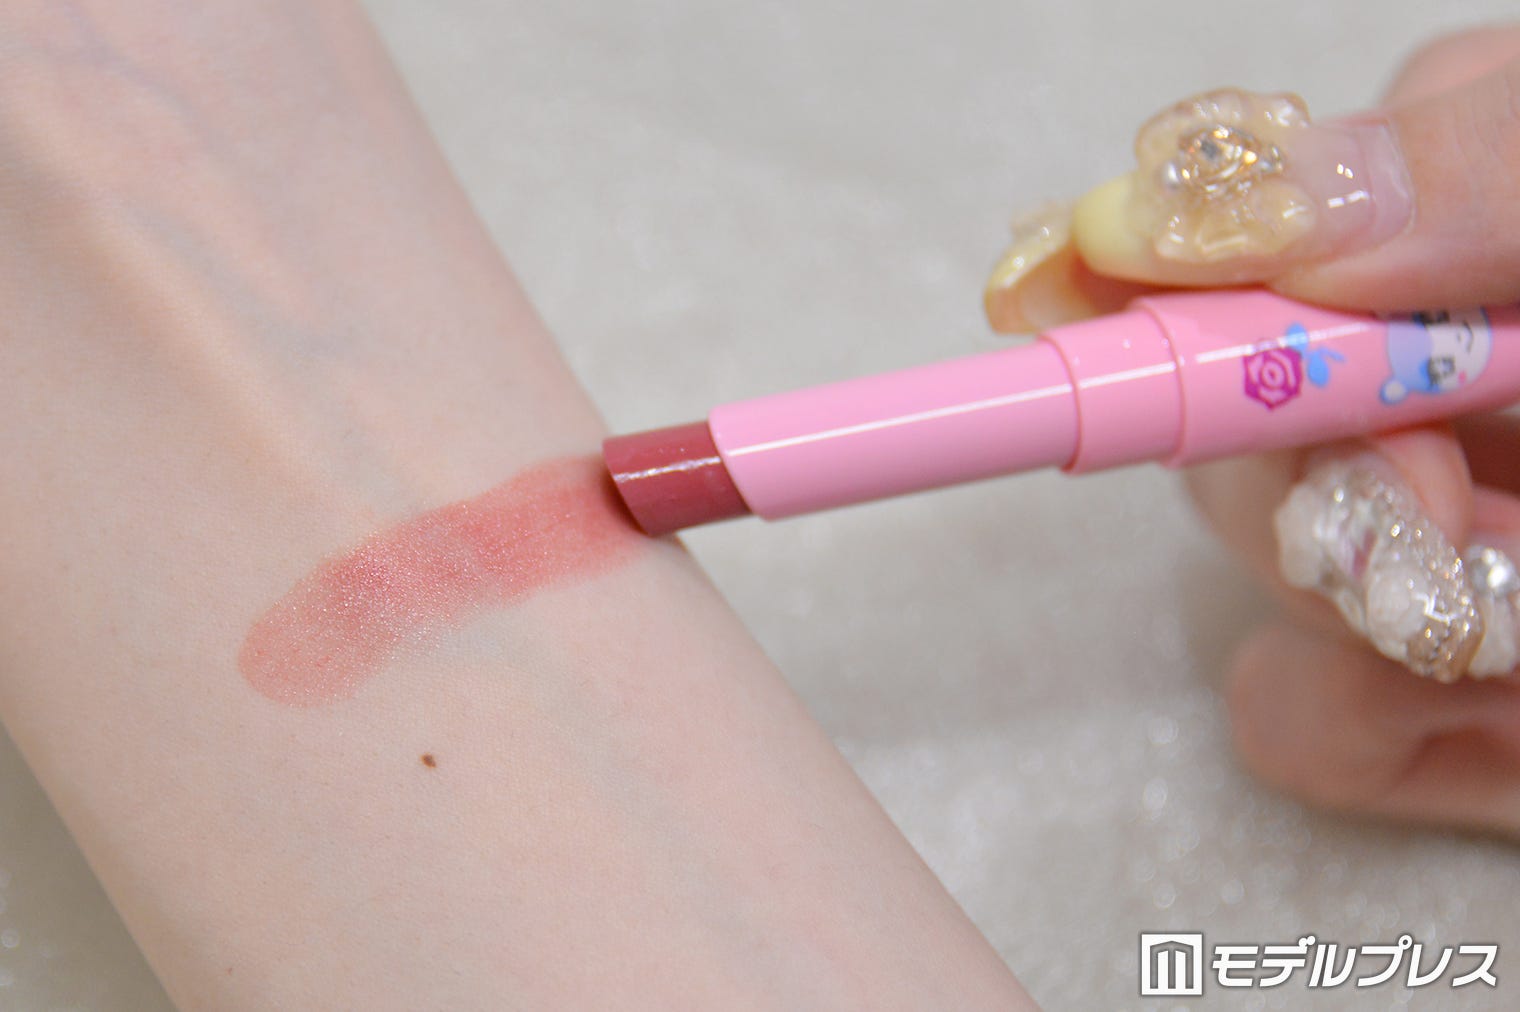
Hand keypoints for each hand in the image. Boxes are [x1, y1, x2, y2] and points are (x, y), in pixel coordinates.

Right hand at [989, 25, 1519, 834]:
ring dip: (1364, 604)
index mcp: (1464, 239)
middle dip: (1298, 461)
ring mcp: (1423, 547)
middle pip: (1213, 412)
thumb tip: (1206, 194)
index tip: (1071, 296)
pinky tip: (1519, 713)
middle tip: (1434, 499)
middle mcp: (1424, 384)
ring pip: (1242, 579)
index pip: (1226, 225)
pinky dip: (1386, 728)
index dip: (1132, 257)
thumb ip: (1497, 162)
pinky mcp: (1428, 707)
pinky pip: (1296, 721)